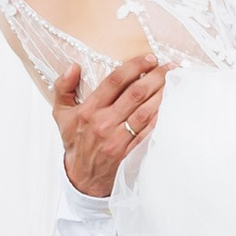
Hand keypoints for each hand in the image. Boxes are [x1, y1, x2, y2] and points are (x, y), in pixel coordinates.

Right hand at [56, 54, 164, 194]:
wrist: (81, 177)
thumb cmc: (75, 142)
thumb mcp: (61, 114)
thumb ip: (63, 87)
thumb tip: (74, 66)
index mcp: (89, 110)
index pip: (115, 81)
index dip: (135, 66)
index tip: (149, 58)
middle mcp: (104, 123)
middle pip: (135, 93)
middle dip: (155, 76)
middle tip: (169, 67)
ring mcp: (118, 139)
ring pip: (146, 111)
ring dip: (162, 94)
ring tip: (174, 81)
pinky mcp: (130, 152)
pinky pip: (149, 132)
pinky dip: (161, 118)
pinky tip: (172, 106)